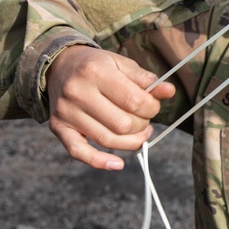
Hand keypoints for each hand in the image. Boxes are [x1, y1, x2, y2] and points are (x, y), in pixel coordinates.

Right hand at [46, 45, 175, 169]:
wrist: (59, 66)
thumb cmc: (96, 66)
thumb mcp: (121, 64)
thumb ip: (146, 79)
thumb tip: (170, 92)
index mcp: (96, 73)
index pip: (134, 101)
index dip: (152, 107)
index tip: (153, 105)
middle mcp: (77, 93)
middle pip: (123, 124)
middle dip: (142, 124)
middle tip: (144, 117)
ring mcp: (67, 113)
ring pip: (107, 140)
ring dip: (131, 142)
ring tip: (140, 132)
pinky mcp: (58, 127)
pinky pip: (79, 152)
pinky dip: (99, 162)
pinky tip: (117, 164)